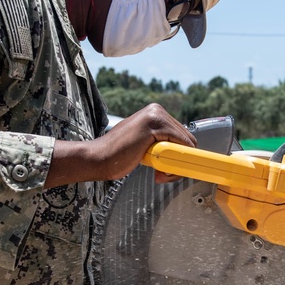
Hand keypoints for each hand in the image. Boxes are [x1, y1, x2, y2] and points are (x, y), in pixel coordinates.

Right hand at [47, 104, 195, 186]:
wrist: (97, 158)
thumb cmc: (117, 156)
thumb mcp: (144, 147)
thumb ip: (160, 146)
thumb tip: (180, 156)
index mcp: (154, 113)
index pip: (181, 136)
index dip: (179, 156)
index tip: (169, 170)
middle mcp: (156, 110)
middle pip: (187, 139)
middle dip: (179, 161)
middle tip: (162, 174)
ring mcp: (156, 115)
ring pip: (186, 144)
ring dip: (176, 165)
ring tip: (159, 173)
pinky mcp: (155, 124)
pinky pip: (181, 145)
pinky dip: (175, 162)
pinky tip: (159, 170)